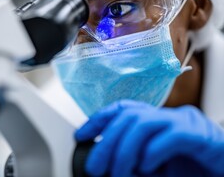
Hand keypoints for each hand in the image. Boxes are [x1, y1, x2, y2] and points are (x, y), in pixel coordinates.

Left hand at [75, 100, 223, 176]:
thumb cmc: (191, 169)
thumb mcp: (154, 167)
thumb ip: (133, 163)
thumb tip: (105, 167)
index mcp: (156, 121)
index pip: (122, 110)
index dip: (98, 120)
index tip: (80, 136)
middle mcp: (168, 116)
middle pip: (128, 116)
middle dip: (106, 142)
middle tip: (96, 168)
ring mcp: (185, 122)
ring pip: (144, 123)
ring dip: (124, 150)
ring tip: (117, 173)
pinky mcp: (200, 136)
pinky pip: (171, 136)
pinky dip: (152, 152)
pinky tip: (146, 167)